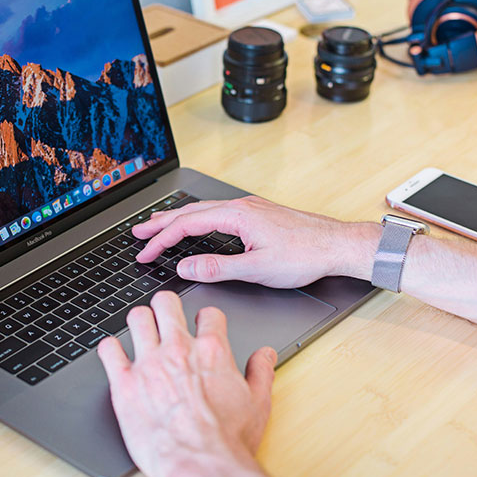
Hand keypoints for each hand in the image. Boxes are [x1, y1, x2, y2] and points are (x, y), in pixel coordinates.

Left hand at [99, 292, 303, 476]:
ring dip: (139, 322)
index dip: (206, 318)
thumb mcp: (258, 404)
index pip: (208, 313)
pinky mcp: (125, 385)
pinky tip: (115, 355)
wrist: (203, 467)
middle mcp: (179, 350)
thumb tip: (265, 354)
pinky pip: (109, 350)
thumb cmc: (229, 441)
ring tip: (140, 332)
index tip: (202, 326)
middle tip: (165, 317)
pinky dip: (110, 349)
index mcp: (211, 351)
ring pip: (137, 318)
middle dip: (166, 307)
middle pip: (166, 303)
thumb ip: (261, 372)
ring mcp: (149, 365)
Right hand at [133, 196, 378, 287]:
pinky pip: (217, 212)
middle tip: (138, 231)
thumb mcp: (257, 269)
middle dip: (161, 222)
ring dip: (178, 218)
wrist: (338, 245)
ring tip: (159, 225)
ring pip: (204, 210)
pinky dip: (198, 219)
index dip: (161, 240)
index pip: (186, 225)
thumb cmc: (305, 255)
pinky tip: (198, 226)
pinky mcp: (259, 215)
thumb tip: (185, 267)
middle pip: (190, 211)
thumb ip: (217, 268)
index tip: (145, 254)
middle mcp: (241, 207)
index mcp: (237, 216)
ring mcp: (251, 209)